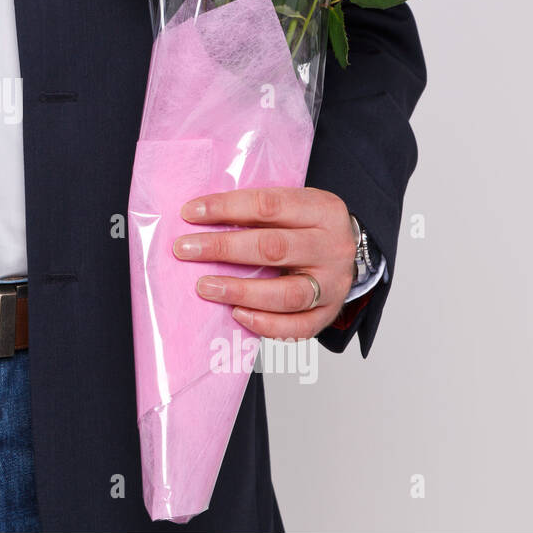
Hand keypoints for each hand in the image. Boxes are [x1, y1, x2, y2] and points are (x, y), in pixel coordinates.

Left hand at [171, 187, 357, 339]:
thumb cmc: (306, 227)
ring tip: (204, 287)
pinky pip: (297, 327)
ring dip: (239, 290)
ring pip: (286, 293)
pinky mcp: (329, 313)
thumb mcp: (292, 206)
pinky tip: (237, 314)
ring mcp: (333, 284)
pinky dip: (265, 324)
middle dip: (222, 248)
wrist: (347, 252)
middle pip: (273, 247)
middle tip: (184, 250)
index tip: (189, 213)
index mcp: (323, 209)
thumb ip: (256, 211)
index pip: (268, 205)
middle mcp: (332, 247)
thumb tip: (198, 218)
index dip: (225, 208)